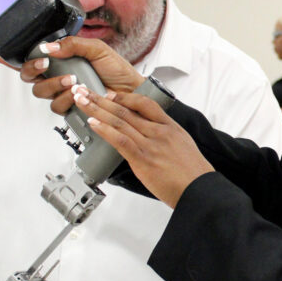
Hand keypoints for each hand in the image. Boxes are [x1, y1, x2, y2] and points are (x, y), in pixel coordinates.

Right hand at [0, 36, 144, 115]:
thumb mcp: (96, 49)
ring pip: (41, 92)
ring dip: (53, 84)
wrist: (131, 91)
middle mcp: (58, 76)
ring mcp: (63, 93)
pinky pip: (56, 106)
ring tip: (72, 80)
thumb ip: (72, 44)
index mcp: (62, 59)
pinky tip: (77, 93)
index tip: (3, 56)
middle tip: (44, 63)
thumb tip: (48, 46)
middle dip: (32, 69)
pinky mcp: (70, 108)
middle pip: (29, 76)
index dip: (14, 59)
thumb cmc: (117, 70)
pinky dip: (64, 98)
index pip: (33, 58)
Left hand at [71, 86, 213, 207]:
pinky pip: (120, 140)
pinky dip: (105, 130)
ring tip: (81, 102)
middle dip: (101, 99)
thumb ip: (165, 139)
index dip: (124, 97)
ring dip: (97, 110)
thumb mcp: (183, 146)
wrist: (200, 189)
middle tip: (84, 91)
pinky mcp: (143, 159)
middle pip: (126, 110)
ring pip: (119, 121)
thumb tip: (150, 140)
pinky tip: (93, 124)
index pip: (145, 103)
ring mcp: (150, 144)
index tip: (110, 95)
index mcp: (170, 127)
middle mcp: (159, 132)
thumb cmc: (193, 173)